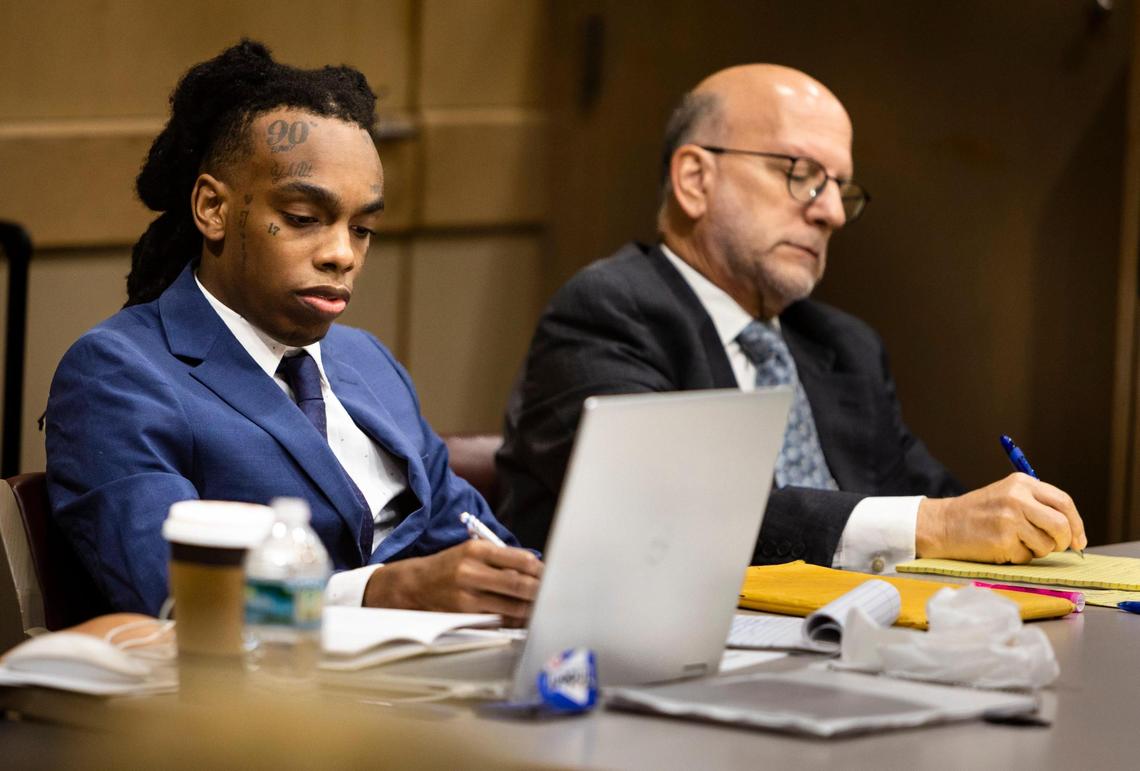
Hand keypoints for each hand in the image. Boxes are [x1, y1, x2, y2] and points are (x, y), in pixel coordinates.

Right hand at [362, 540, 543, 625]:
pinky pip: (499, 620)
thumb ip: (502, 558)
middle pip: (519, 585)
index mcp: (477, 550)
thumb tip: (537, 567)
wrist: (415, 585)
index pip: (520, 560)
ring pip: (511, 606)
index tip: (552, 574)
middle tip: (554, 593)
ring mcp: (467, 596)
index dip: (541, 569)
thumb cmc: (451, 566)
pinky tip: (524, 617)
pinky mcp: (465, 615)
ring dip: (531, 608)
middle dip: (541, 590)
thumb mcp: (472, 551)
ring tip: (543, 606)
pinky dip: (515, 619)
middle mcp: (471, 572)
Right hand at [916, 473, 1086, 563]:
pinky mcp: (1002, 540)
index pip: (1064, 502)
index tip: (1078, 540)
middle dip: (1063, 541)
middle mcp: (1017, 498)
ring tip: (1016, 542)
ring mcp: (1010, 519)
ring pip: (1046, 545)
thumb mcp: (1008, 495)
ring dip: (1037, 550)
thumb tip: (1073, 533)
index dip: (1076, 524)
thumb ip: (1038, 505)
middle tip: (1055, 547)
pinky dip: (1018, 557)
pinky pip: (1027, 557)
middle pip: (1061, 525)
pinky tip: (1001, 547)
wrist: (943, 524)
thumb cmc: (979, 513)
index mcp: (1021, 483)